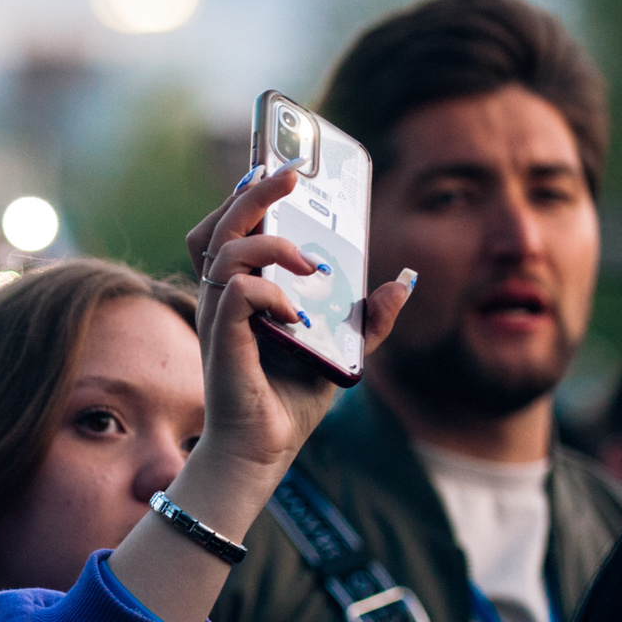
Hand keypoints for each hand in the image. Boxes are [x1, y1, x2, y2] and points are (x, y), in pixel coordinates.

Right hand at [183, 164, 413, 480]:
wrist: (266, 451)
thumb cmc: (291, 401)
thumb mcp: (342, 349)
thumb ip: (368, 317)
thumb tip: (403, 280)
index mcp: (242, 293)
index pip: (229, 229)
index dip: (245, 195)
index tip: (277, 170)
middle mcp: (223, 298)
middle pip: (218, 225)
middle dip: (252, 191)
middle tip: (289, 172)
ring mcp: (219, 317)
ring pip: (225, 249)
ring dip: (270, 243)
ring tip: (308, 263)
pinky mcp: (223, 339)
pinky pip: (238, 293)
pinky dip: (271, 293)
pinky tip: (296, 313)